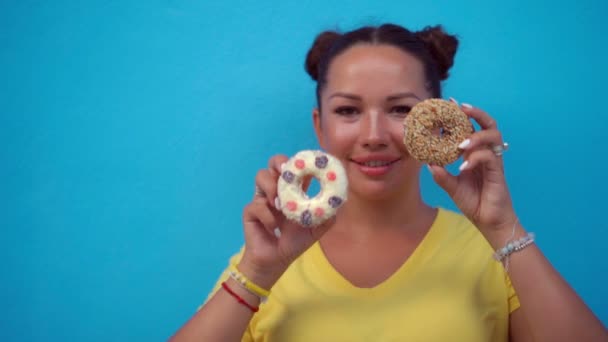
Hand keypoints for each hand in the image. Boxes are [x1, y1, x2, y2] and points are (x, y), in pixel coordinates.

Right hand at [239, 155, 334, 288]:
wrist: (277, 260)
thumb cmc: (295, 242)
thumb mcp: (316, 229)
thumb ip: (327, 216)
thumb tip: (338, 202)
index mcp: (292, 190)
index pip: (294, 167)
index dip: (299, 161)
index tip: (307, 163)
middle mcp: (276, 190)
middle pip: (274, 163)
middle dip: (279, 162)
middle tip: (286, 172)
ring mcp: (262, 198)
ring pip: (261, 175)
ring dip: (271, 186)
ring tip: (279, 204)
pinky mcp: (250, 211)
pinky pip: (255, 204)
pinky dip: (267, 215)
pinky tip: (274, 227)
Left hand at [428, 103, 516, 235]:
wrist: (489, 222)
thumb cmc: (474, 203)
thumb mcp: (452, 187)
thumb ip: (441, 175)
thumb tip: (427, 163)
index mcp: (476, 153)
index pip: (471, 128)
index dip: (462, 115)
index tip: (449, 104)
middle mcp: (487, 153)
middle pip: (488, 124)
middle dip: (475, 113)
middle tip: (460, 108)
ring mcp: (494, 161)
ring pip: (493, 135)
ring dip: (476, 135)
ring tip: (461, 143)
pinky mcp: (498, 172)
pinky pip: (489, 157)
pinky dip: (475, 158)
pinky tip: (463, 166)